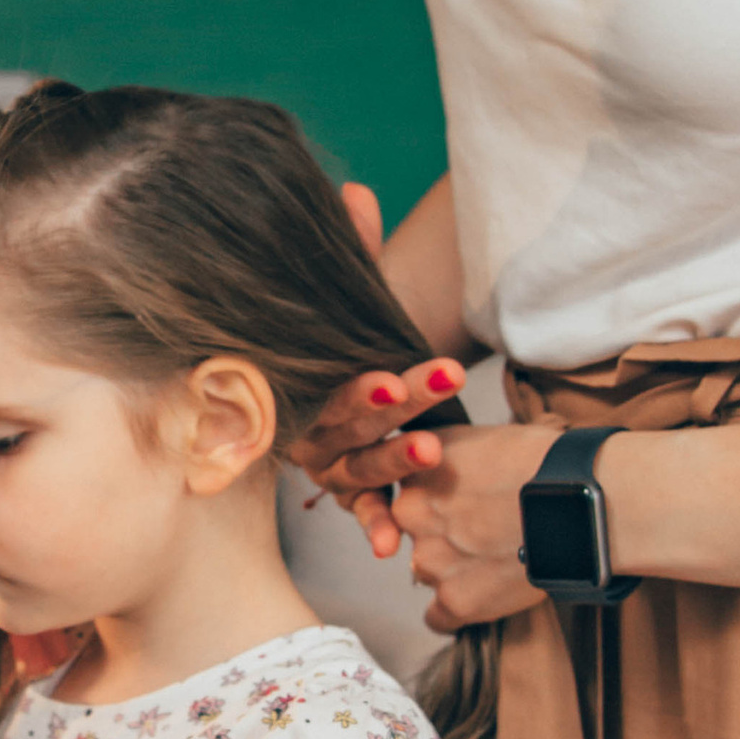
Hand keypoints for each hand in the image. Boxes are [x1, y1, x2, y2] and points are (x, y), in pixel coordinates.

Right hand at [286, 179, 471, 521]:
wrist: (299, 388)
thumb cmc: (331, 341)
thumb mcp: (342, 301)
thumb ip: (352, 251)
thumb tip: (357, 191)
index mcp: (303, 379)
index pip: (334, 383)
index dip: (363, 385)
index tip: (394, 375)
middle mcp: (308, 426)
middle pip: (350, 421)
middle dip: (395, 408)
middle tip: (440, 387)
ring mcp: (328, 464)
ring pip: (358, 468)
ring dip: (393, 464)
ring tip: (436, 452)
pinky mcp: (350, 491)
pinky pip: (359, 512)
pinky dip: (372, 527)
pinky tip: (391, 548)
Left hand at [335, 417, 559, 628]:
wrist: (573, 499)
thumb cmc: (543, 461)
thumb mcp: (483, 437)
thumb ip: (454, 456)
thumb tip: (456, 470)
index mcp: (417, 470)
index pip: (409, 492)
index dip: (436, 501)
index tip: (461, 505)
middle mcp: (412, 514)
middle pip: (415, 534)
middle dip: (442, 536)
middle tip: (484, 534)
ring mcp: (431, 560)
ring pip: (427, 573)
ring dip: (452, 572)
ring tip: (495, 563)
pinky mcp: (455, 599)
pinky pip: (438, 618)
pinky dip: (456, 611)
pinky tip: (479, 599)